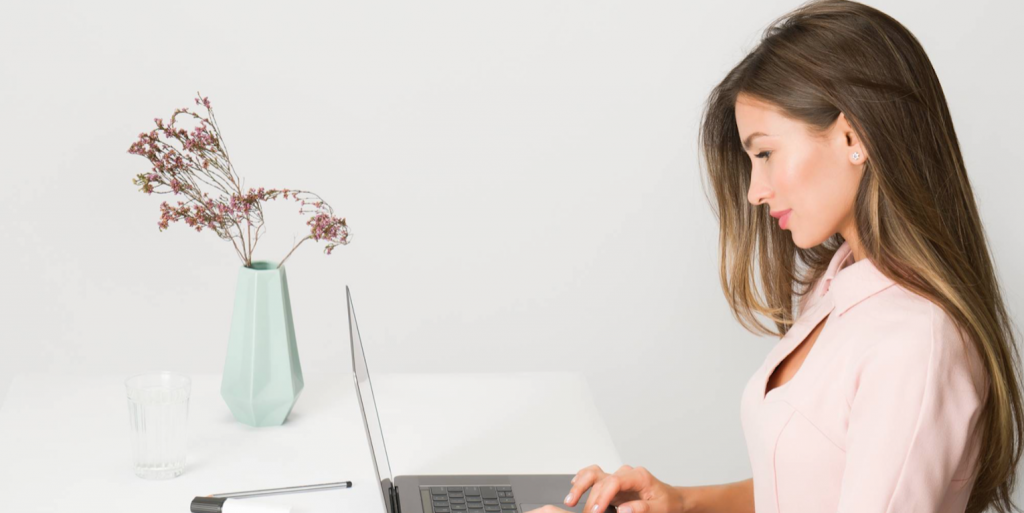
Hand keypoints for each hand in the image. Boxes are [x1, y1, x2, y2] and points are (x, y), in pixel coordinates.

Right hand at [564, 464, 683, 512]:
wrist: (673, 499)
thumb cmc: (668, 503)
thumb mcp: (660, 508)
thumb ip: (642, 508)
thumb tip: (623, 509)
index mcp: (638, 476)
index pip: (614, 481)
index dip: (602, 497)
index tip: (595, 512)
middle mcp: (626, 474)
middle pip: (601, 481)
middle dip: (591, 500)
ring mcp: (618, 477)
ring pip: (594, 475)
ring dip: (580, 486)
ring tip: (570, 500)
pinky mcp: (613, 484)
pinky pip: (594, 476)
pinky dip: (582, 479)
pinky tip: (574, 485)